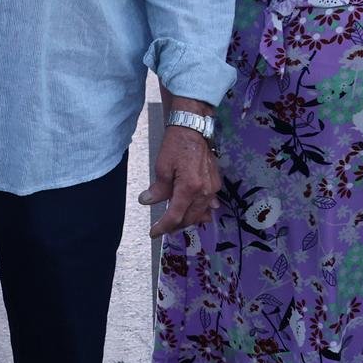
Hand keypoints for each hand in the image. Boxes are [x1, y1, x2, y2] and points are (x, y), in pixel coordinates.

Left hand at [142, 123, 220, 237]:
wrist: (193, 129)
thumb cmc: (176, 145)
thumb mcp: (162, 167)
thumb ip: (158, 189)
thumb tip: (147, 201)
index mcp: (189, 188)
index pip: (175, 216)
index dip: (163, 227)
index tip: (153, 233)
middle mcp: (204, 191)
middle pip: (189, 218)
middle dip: (175, 226)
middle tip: (163, 228)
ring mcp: (212, 188)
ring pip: (201, 213)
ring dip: (188, 220)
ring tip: (176, 223)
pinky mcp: (216, 182)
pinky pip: (209, 204)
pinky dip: (201, 211)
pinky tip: (196, 214)